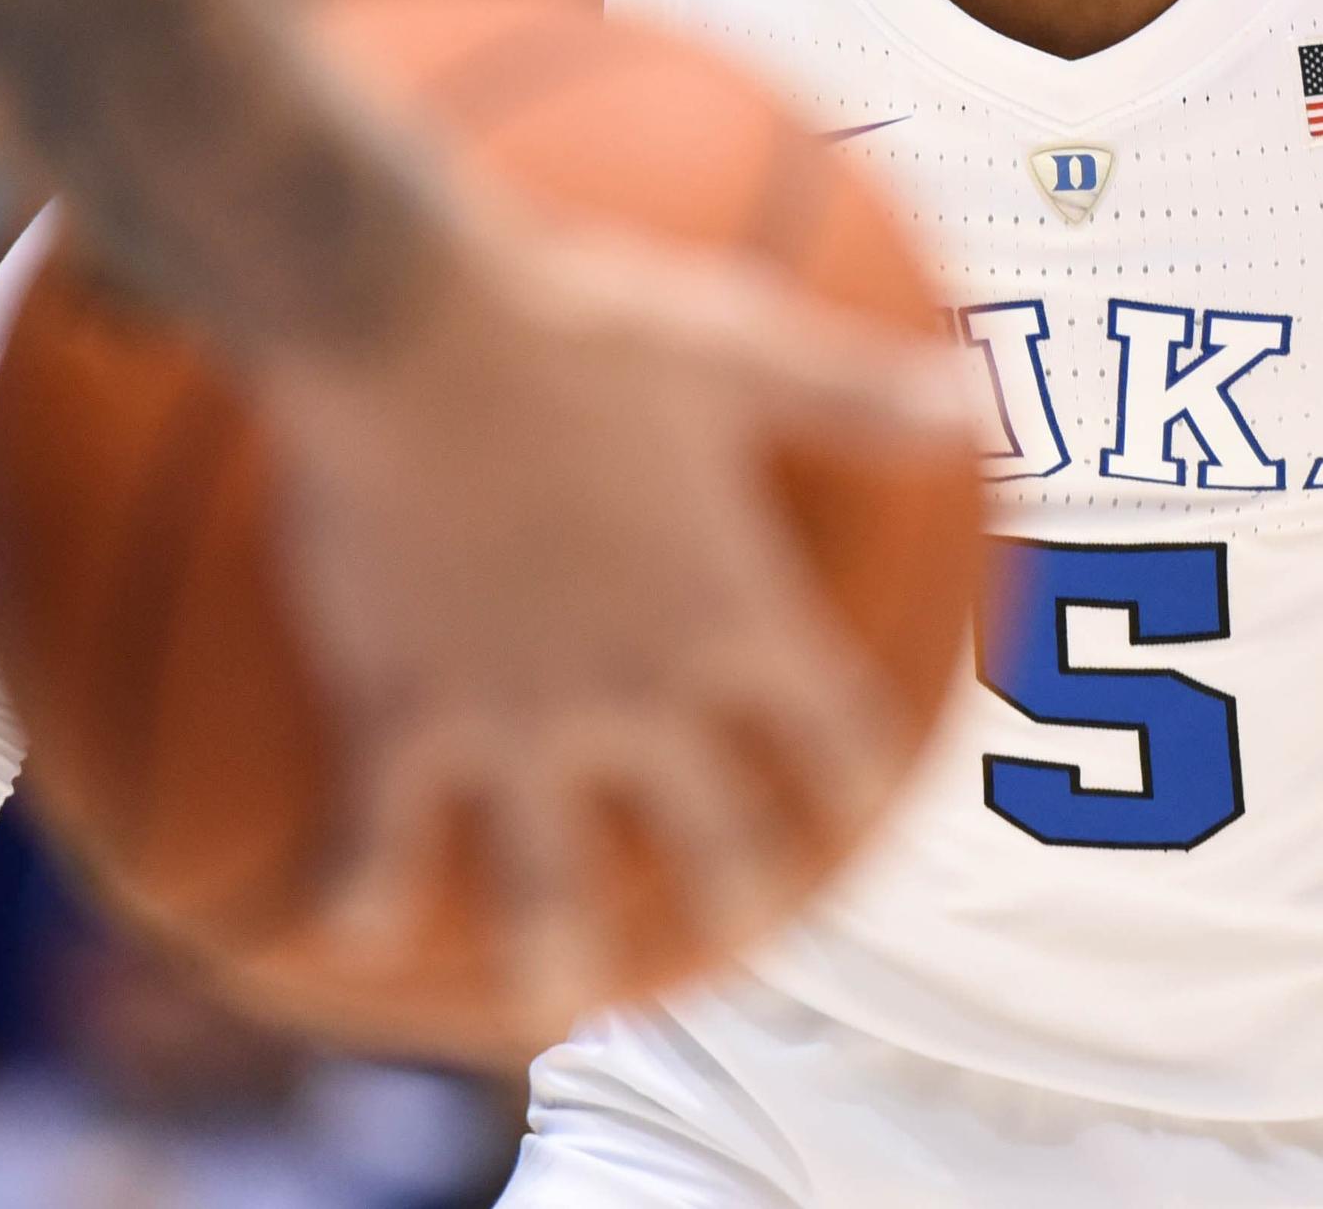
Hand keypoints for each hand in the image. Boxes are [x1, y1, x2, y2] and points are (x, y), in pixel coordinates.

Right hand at [247, 185, 985, 1038]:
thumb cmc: (575, 318)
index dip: (858, 778)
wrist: (402, 323)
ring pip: (546, 888)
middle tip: (736, 936)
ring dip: (553, 959)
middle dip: (736, 896)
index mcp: (732, 615)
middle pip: (715, 842)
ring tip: (546, 1003)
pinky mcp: (400, 717)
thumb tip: (979, 401)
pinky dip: (364, 899)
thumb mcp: (736, 341)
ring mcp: (516, 724)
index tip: (863, 808)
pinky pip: (379, 843)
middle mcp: (638, 696)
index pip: (836, 737)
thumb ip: (855, 393)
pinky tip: (343, 935)